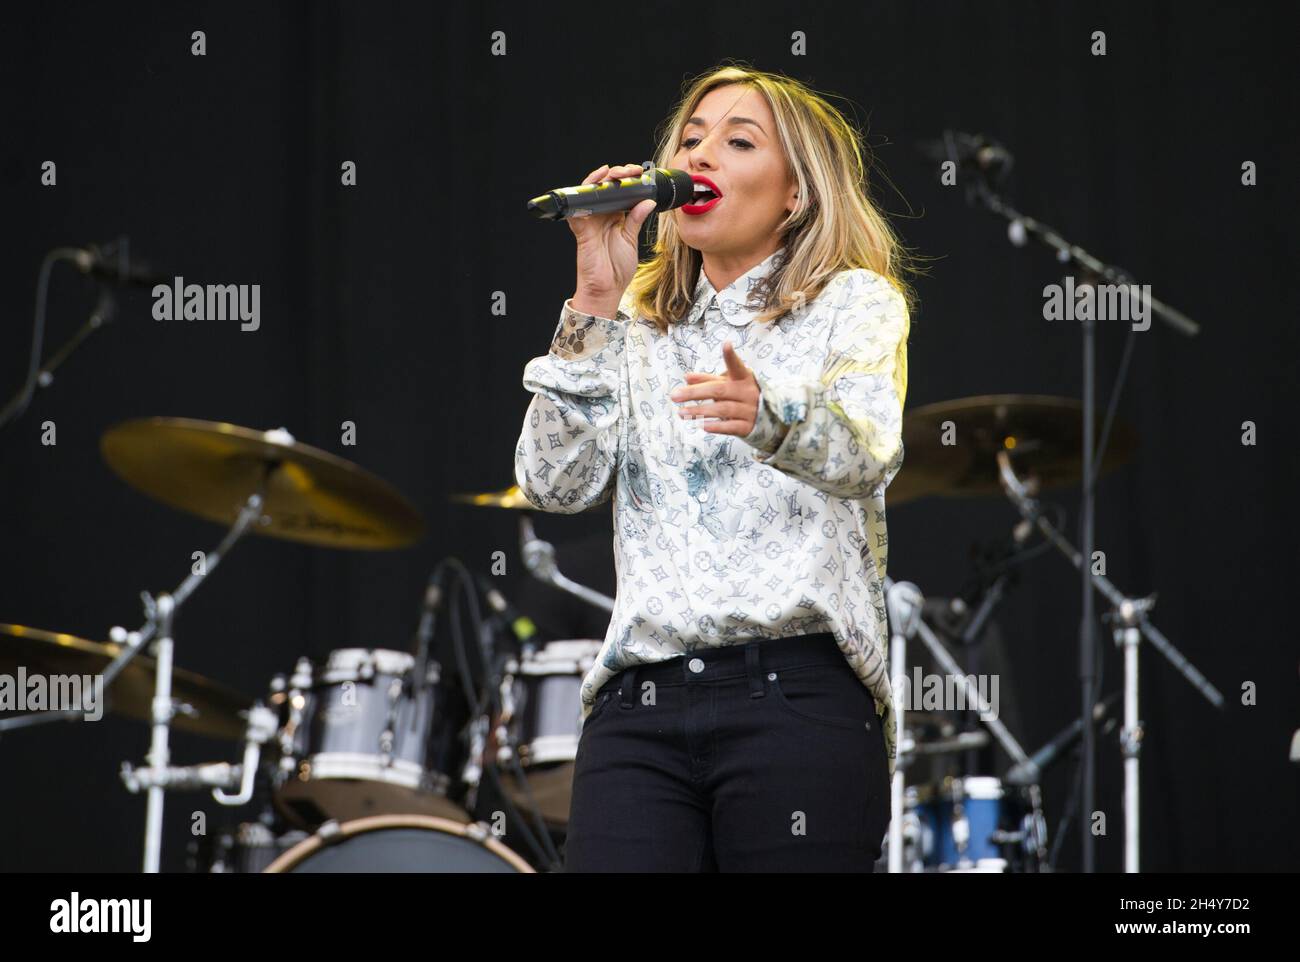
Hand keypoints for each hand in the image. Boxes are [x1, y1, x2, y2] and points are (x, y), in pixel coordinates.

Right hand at [570, 163, 657, 312]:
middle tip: (632, 170)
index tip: (641, 173)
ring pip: (592, 192)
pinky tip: (595, 183)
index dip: (628, 180)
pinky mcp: (581, 227)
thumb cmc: (617, 270)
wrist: (606, 290)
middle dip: (618, 174)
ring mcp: (590, 220)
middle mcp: (601, 216)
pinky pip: (578, 206)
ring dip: (602, 178)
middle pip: (606, 188)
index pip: (620, 192)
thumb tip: (648, 200)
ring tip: (616, 172)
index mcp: (614, 218)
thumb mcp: (631, 240)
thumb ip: (637, 219)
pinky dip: (584, 192)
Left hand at [669, 341, 759, 435]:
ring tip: (681, 412)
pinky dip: (716, 427)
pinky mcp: (748, 426)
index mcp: (743, 378)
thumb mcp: (727, 384)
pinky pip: (730, 427)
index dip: (731, 356)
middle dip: (695, 393)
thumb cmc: (740, 396)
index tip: (726, 344)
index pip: (736, 366)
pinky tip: (701, 425)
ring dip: (700, 411)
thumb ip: (707, 380)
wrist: (766, 418)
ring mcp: (750, 410)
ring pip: (722, 409)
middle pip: (719, 390)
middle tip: (674, 396)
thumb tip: (686, 377)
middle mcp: (748, 392)